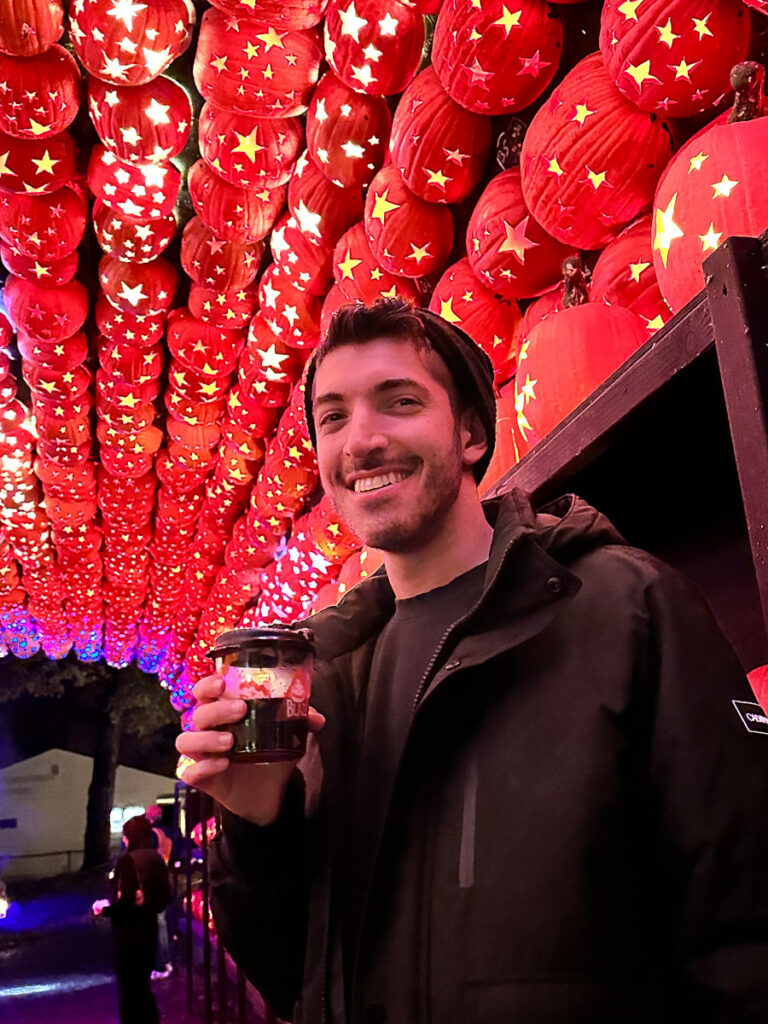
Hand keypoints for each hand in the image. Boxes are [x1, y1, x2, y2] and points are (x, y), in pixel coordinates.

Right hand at [175, 674, 324, 825]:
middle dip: (217, 710)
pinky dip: (203, 767)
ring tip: (230, 742)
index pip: (204, 692)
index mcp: (224, 712)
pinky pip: (190, 772)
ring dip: (206, 738)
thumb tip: (316, 717)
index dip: (207, 684)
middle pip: (198, 713)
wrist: (270, 792)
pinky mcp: (202, 778)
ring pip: (186, 740)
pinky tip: (222, 765)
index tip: (222, 683)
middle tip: (240, 710)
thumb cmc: (271, 754)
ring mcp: (202, 754)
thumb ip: (299, 722)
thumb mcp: (288, 736)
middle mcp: (209, 730)